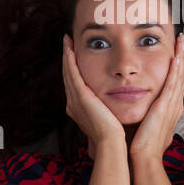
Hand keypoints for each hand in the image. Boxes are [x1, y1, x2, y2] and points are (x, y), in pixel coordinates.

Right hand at [62, 34, 125, 151]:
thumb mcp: (108, 117)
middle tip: (67, 41)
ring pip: (68, 72)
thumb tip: (117, 100)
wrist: (111, 143)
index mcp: (79, 108)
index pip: (74, 83)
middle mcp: (73, 103)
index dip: (73, 68)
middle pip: (68, 75)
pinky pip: (72, 74)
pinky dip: (69, 61)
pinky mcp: (80, 97)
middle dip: (67, 58)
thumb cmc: (115, 134)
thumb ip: (108, 108)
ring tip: (67, 41)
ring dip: (66, 55)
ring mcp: (75, 99)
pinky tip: (69, 49)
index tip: (74, 53)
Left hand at [130, 32, 183, 160]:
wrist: (142, 158)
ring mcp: (173, 105)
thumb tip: (135, 110)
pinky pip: (174, 82)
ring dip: (182, 57)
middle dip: (182, 57)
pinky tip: (178, 54)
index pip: (174, 83)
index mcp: (168, 109)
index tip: (175, 52)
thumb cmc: (139, 146)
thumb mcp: (143, 126)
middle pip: (181, 76)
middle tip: (182, 40)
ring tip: (182, 41)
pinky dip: (177, 67)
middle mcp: (174, 105)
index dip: (176, 67)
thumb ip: (142, 115)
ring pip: (180, 76)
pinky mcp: (167, 106)